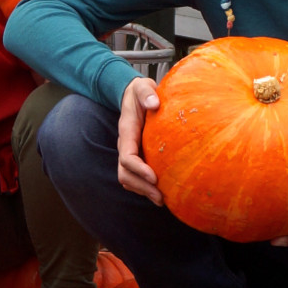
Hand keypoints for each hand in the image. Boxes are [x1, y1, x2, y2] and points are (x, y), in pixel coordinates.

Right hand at [117, 77, 162, 202]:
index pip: (127, 156)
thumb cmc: (141, 92)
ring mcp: (130, 152)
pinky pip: (135, 177)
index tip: (154, 177)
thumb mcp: (142, 87)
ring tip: (162, 200)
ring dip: (142, 191)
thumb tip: (154, 103)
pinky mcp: (137, 156)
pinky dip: (145, 187)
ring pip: (128, 178)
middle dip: (141, 187)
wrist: (134, 95)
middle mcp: (125, 145)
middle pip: (124, 173)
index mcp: (127, 132)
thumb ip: (146, 93)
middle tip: (160, 197)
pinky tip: (162, 192)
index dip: (138, 169)